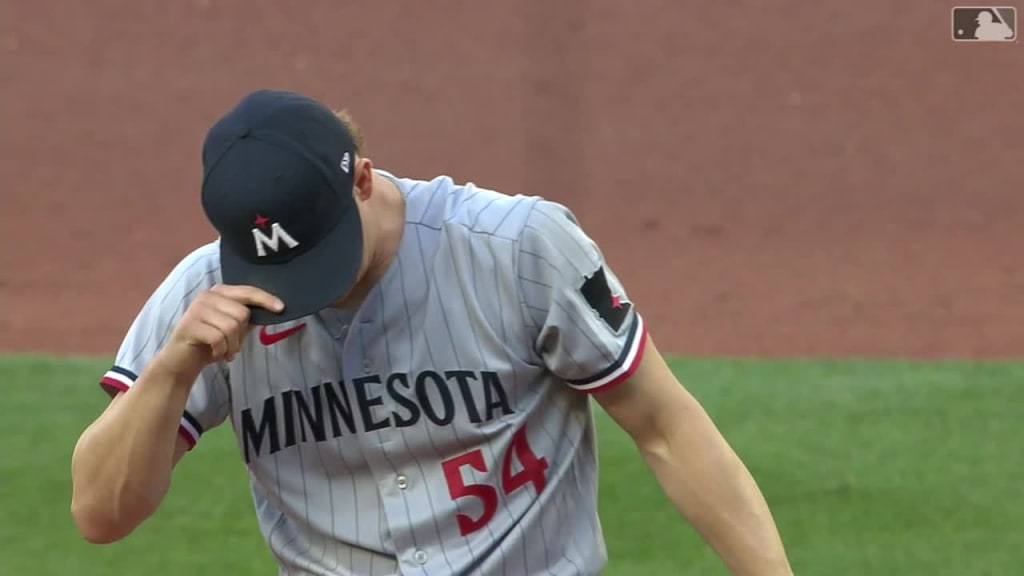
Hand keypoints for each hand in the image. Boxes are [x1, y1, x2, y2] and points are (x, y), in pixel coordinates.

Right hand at [157, 284, 283, 377]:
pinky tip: (214, 354)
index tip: (281, 308)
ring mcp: (196, 309)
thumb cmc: (210, 343)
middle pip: (242, 313)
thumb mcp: (233, 329)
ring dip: (231, 346)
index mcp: (219, 292)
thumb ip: (249, 318)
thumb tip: (274, 309)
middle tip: (231, 345)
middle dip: (241, 335)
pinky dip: (221, 351)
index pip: (247, 291)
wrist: (181, 362)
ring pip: (231, 327)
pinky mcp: (189, 325)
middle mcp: (207, 296)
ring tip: (223, 351)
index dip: (265, 299)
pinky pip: (218, 338)